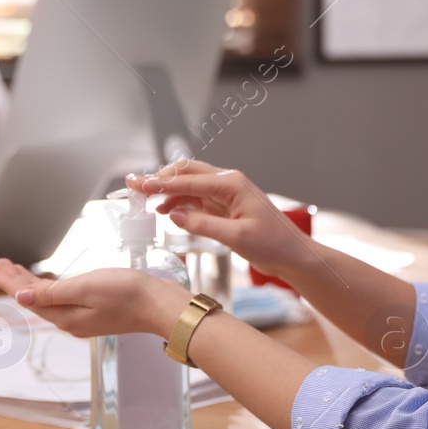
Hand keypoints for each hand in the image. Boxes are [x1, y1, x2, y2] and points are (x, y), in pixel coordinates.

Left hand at [0, 259, 190, 339]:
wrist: (161, 304)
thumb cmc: (127, 294)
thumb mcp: (85, 289)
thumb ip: (52, 294)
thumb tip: (21, 298)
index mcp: (65, 316)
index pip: (28, 297)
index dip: (9, 282)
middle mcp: (70, 320)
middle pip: (35, 298)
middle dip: (16, 281)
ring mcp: (83, 316)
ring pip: (47, 298)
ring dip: (30, 283)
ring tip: (15, 270)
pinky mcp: (95, 310)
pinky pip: (62, 298)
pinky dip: (48, 287)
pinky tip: (46, 283)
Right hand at [130, 161, 310, 281]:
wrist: (293, 255)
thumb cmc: (272, 244)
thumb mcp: (236, 237)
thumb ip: (202, 225)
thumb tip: (173, 214)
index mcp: (231, 184)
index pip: (188, 181)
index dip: (160, 183)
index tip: (138, 185)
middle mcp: (228, 182)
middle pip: (186, 173)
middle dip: (160, 178)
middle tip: (134, 184)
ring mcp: (226, 193)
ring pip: (189, 185)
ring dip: (168, 190)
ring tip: (145, 199)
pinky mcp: (225, 206)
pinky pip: (196, 198)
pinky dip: (179, 202)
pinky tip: (166, 210)